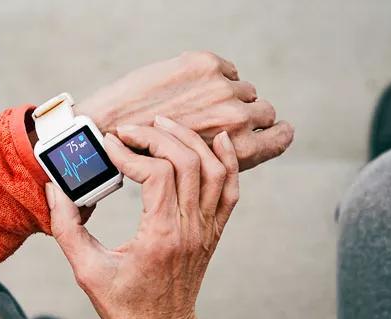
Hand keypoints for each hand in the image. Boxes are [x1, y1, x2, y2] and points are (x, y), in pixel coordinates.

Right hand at [46, 116, 238, 318]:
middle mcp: (190, 229)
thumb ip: (68, 228)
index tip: (107, 147)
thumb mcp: (87, 272)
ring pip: (213, 169)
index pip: (156, 174)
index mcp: (161, 237)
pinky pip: (231, 189)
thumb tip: (56, 188)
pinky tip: (219, 140)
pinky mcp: (213, 232)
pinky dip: (228, 161)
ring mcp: (207, 230)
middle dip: (156, 136)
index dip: (130, 152)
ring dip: (189, 140)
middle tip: (129, 131)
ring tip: (161, 125)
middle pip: (186, 162)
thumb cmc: (125, 309)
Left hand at [76, 51, 292, 170]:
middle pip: (265, 110)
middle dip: (249, 115)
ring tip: (200, 109)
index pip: (281, 136)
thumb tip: (242, 147)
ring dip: (228, 97)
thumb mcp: (199, 180)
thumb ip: (226, 163)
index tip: (274, 130)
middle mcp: (236, 119)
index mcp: (240, 151)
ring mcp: (221, 89)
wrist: (109, 131)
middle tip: (223, 122)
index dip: (278, 133)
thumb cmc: (148, 163)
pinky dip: (214, 78)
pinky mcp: (205, 65)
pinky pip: (227, 70)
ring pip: (245, 89)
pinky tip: (190, 91)